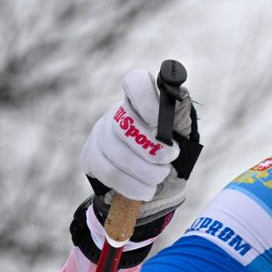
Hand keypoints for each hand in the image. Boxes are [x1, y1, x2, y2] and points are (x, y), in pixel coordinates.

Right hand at [81, 70, 194, 219]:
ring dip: (145, 170)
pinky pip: (108, 172)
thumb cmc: (168, 150)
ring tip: (160, 176)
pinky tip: (146, 189)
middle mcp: (117, 113)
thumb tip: (180, 95)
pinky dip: (132, 185)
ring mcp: (100, 135)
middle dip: (152, 146)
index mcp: (141, 100)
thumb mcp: (180, 133)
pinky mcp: (90, 157)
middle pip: (126, 124)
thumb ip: (180, 116)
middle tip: (171, 156)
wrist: (147, 179)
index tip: (161, 122)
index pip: (135, 82)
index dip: (146, 99)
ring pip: (116, 152)